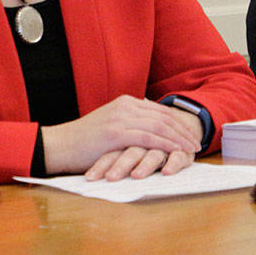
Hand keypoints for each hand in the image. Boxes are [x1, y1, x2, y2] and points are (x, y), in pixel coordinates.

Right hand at [40, 95, 200, 175]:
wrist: (59, 146)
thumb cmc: (83, 142)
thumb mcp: (109, 127)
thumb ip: (128, 125)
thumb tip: (147, 131)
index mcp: (125, 103)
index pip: (158, 111)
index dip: (177, 122)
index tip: (189, 134)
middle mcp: (125, 106)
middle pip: (163, 116)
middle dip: (183, 130)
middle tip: (197, 142)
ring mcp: (121, 117)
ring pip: (159, 125)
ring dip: (178, 138)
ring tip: (191, 149)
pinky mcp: (116, 132)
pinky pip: (149, 137)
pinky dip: (166, 144)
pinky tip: (176, 151)